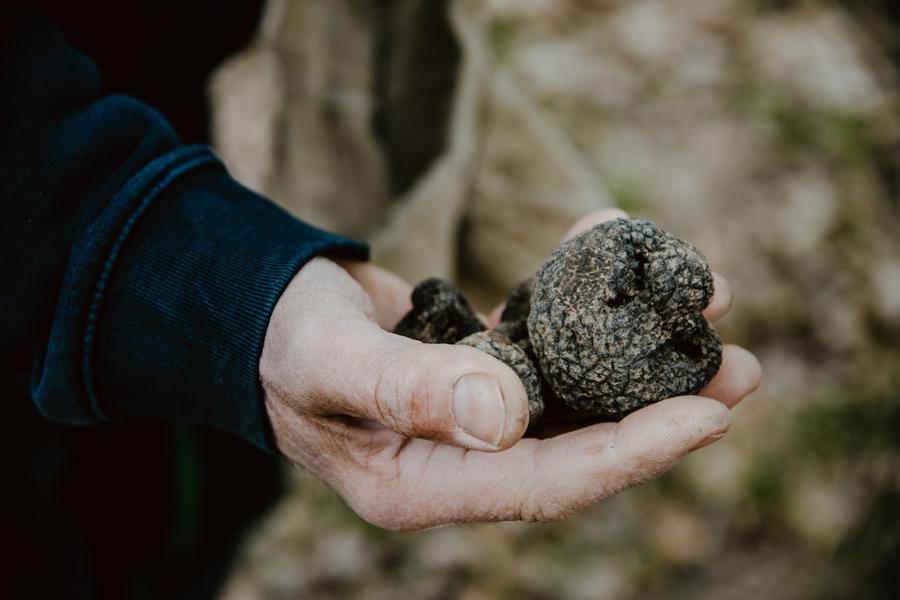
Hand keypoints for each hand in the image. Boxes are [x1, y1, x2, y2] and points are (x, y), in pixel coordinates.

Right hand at [260, 211, 760, 529]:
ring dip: (637, 355)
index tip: (707, 417)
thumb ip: (407, 389)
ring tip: (709, 313)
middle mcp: (458, 460)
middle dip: (660, 408)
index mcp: (421, 485)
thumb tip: (506, 417)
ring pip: (573, 392)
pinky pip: (545, 343)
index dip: (630, 454)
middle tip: (739, 367)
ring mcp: (471, 417)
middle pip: (577, 444)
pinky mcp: (478, 369)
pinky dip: (581, 305)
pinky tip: (613, 257)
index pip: (544, 483)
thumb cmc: (277, 341)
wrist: (257, 313)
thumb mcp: (328, 361)